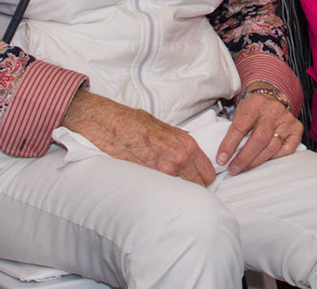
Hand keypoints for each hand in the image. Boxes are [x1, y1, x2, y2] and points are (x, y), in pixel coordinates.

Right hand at [63, 90, 213, 186]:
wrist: (109, 123)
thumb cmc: (133, 122)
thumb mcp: (162, 126)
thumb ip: (177, 138)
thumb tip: (185, 144)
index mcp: (185, 144)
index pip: (207, 171)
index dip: (204, 177)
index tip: (200, 180)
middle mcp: (179, 158)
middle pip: (198, 185)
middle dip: (194, 188)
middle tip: (187, 189)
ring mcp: (164, 170)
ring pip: (182, 191)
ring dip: (179, 193)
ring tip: (173, 192)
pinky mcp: (149, 179)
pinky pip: (164, 192)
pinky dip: (164, 194)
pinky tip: (159, 192)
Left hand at [216, 87, 302, 174]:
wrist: (273, 97)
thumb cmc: (253, 109)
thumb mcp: (241, 110)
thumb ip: (234, 129)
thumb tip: (224, 154)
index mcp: (255, 103)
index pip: (241, 126)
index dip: (229, 145)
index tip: (221, 159)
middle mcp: (273, 110)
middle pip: (258, 139)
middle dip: (244, 158)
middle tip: (233, 169)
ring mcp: (287, 120)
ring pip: (271, 147)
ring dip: (256, 161)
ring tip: (244, 168)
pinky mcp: (296, 129)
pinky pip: (286, 150)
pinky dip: (274, 158)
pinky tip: (264, 160)